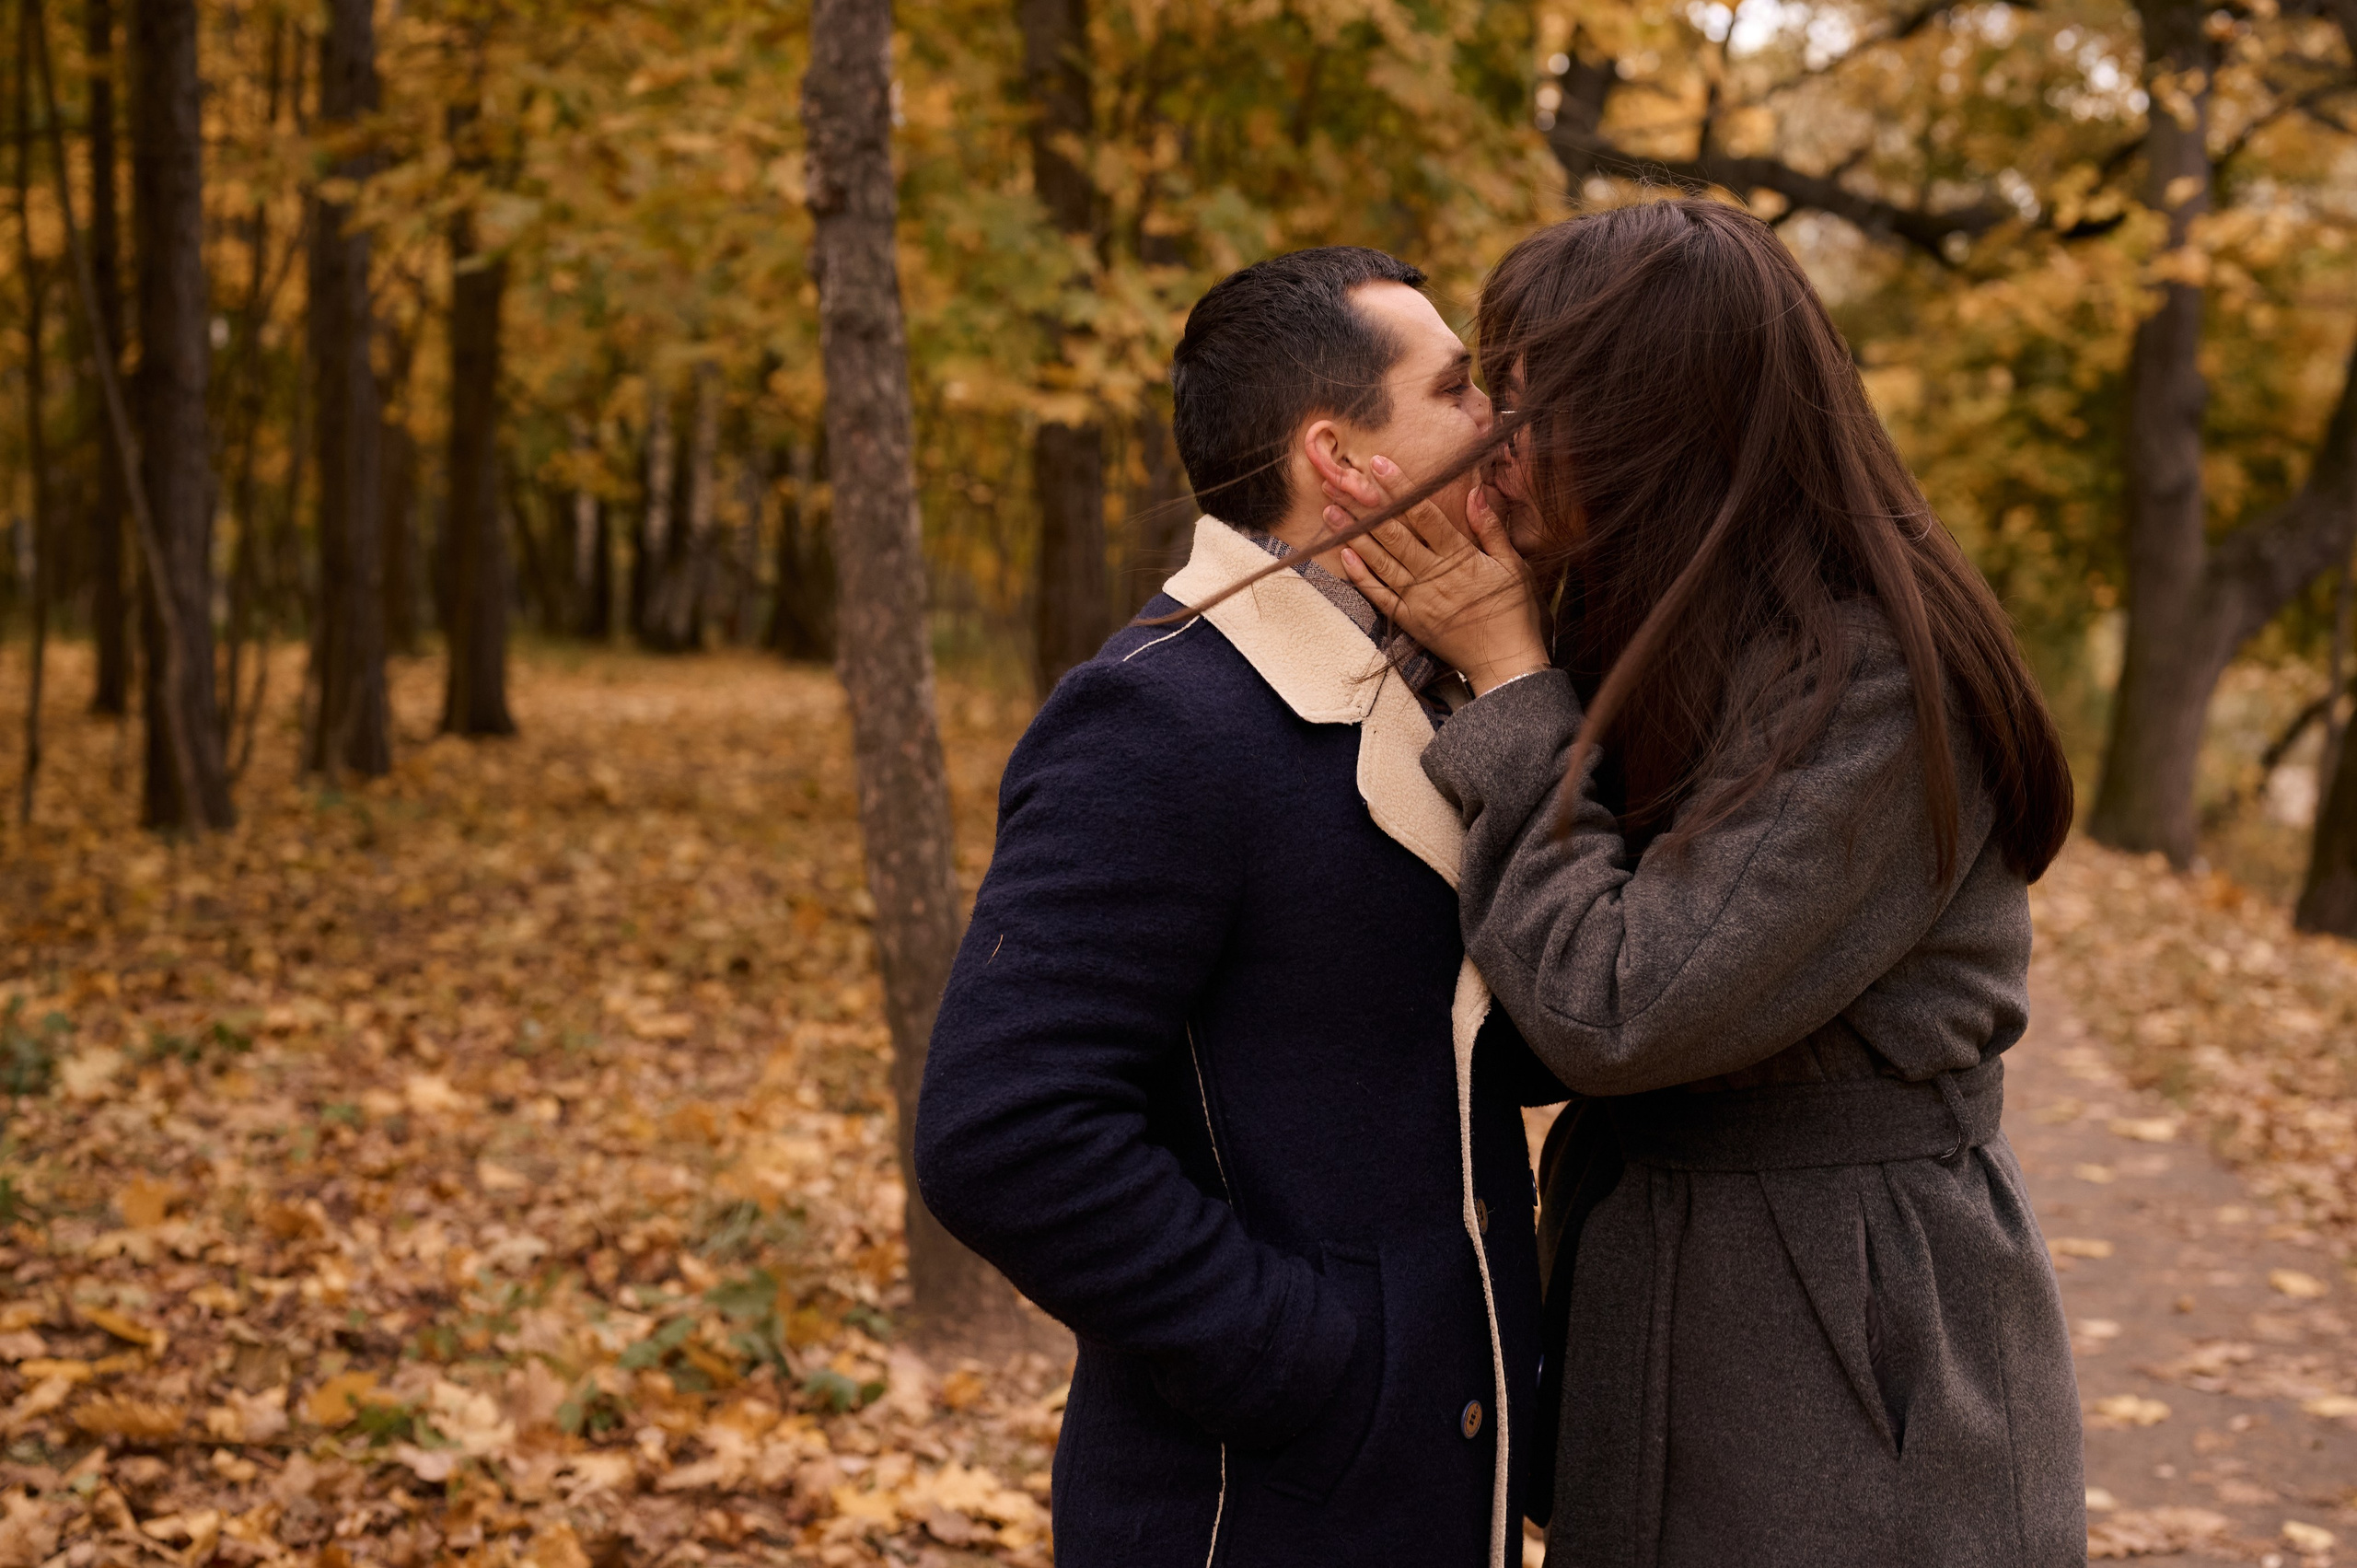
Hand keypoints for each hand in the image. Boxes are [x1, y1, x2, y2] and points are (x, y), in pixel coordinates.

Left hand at [1326, 456, 1549, 695]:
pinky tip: (1344, 553)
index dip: (1400, 488)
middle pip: (1393, 533)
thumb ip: (1491, 529)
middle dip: (1364, 506)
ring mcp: (1418, 599)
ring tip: (1330, 510)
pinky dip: (1361, 575)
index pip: (1424, 514)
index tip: (1379, 464)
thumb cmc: (1514, 611)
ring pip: (1380, 560)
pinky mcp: (1409, 620)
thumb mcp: (1513, 565)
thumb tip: (1475, 492)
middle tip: (1339, 481)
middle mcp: (1434, 575)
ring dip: (1354, 534)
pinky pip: (1379, 595)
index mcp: (1460, 557)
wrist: (1505, 662)